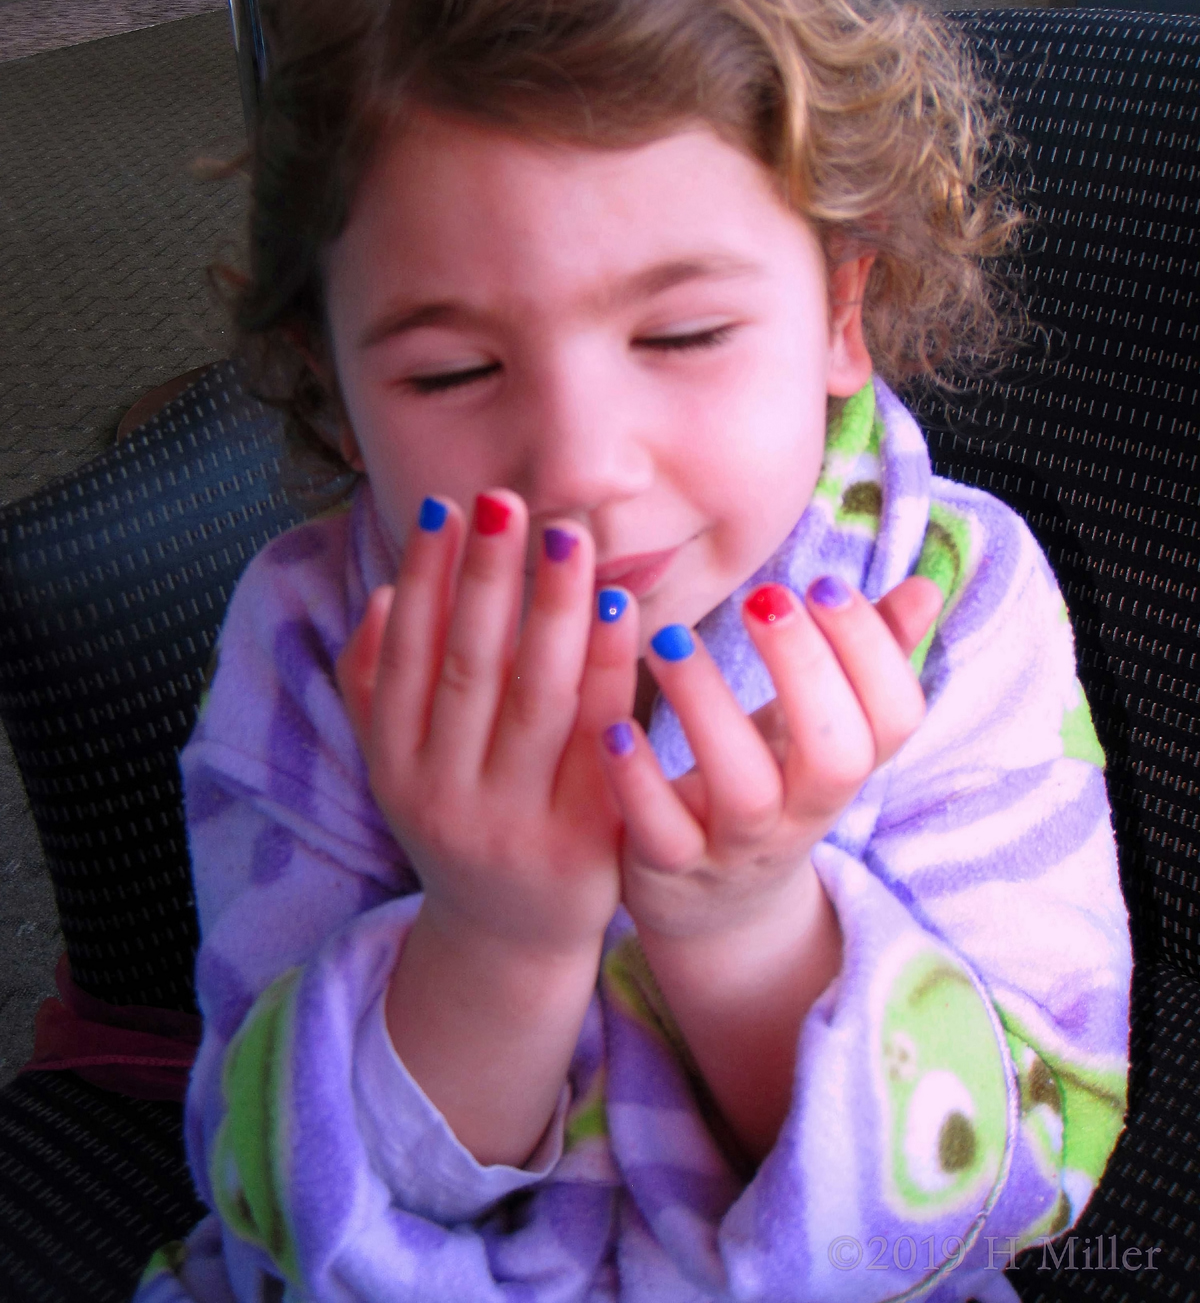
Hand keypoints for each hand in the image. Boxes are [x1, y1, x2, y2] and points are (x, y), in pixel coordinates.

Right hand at [336, 491, 637, 960]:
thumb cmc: (459, 817)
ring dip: (552, 610)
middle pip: (472, 669)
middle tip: (508, 501)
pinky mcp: (585, 842)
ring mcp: (517, 824)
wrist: (510, 937)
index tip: (447, 508)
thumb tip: (386, 596)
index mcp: (395, 768)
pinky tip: (621, 606)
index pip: (408, 657)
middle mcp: (447, 796)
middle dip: (488, 579)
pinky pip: (599, 738)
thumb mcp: (397, 763)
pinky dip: (610, 668)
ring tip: (566, 537)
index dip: (426, 580)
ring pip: (537, 699)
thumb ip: (378, 684)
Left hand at [599, 574, 942, 944]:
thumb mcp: (821, 725)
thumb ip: (869, 658)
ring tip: (670, 640)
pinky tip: (614, 724)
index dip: (872, 651)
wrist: (718, 908)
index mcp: (847, 765)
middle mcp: (804, 810)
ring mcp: (739, 845)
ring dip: (708, 706)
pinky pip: (662, 832)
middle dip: (806, 669)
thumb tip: (926, 589)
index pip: (895, 716)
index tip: (824, 583)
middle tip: (763, 597)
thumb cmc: (774, 782)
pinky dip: (639, 780)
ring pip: (745, 790)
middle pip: (836, 756)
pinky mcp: (672, 867)